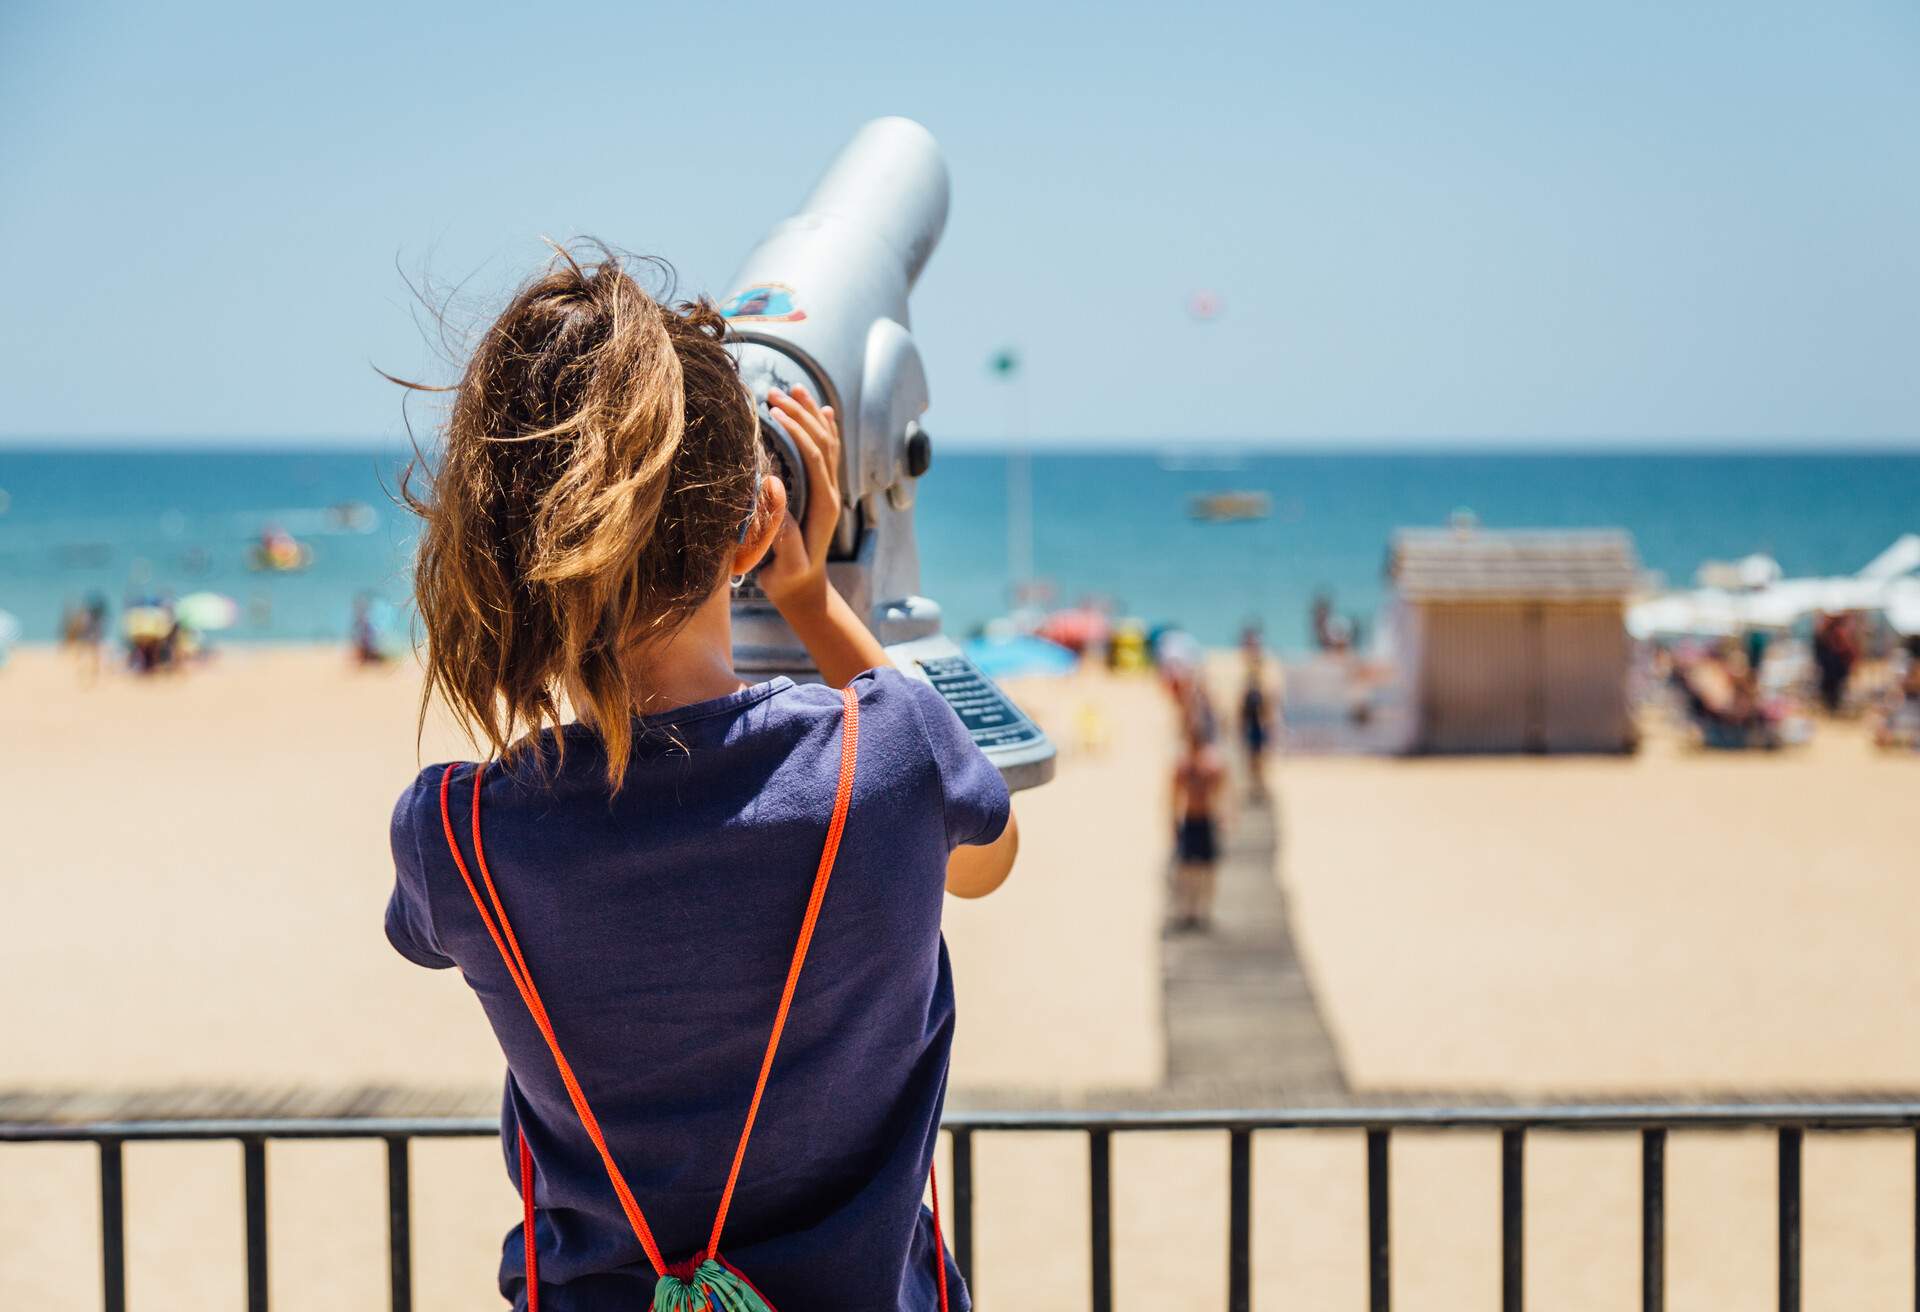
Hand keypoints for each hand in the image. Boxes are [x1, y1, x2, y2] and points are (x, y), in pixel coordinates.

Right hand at [756, 384, 841, 618]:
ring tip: (794, 388)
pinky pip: (828, 452)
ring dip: (811, 413)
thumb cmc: (789, 579)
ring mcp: (829, 489)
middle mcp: (831, 492)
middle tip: (773, 392)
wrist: (804, 590)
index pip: (813, 455)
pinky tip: (822, 409)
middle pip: (822, 441)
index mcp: (823, 504)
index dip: (795, 431)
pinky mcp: (823, 491)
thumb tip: (775, 491)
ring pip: (827, 442)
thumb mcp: (785, 564)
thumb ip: (784, 534)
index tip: (772, 412)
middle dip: (800, 413)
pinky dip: (825, 427)